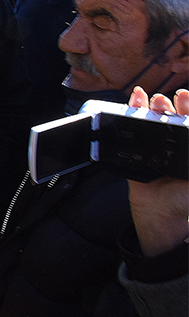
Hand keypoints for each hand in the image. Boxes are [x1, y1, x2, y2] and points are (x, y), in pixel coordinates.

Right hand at [125, 87, 188, 256]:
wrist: (161, 218)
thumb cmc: (184, 201)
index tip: (187, 99)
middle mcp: (175, 145)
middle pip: (174, 117)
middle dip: (173, 105)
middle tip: (172, 100)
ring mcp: (156, 148)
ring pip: (155, 120)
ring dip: (154, 107)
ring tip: (156, 102)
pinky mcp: (136, 153)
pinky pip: (133, 131)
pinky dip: (133, 113)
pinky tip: (136, 102)